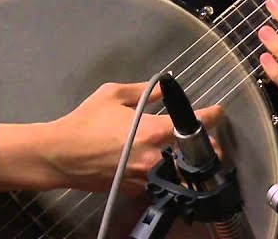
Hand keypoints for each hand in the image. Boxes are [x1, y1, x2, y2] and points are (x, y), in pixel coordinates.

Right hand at [41, 81, 223, 193]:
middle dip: (206, 148)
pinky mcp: (134, 190)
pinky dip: (163, 174)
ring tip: (188, 153)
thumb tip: (164, 87)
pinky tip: (160, 165)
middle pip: (194, 157)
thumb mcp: (113, 94)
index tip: (218, 111)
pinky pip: (157, 182)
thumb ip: (144, 91)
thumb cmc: (85, 121)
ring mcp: (145, 178)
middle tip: (208, 139)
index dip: (211, 116)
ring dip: (186, 163)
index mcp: (152, 131)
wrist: (60, 155)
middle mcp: (153, 158)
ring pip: (178, 173)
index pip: (193, 124)